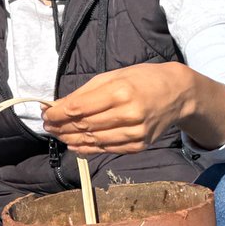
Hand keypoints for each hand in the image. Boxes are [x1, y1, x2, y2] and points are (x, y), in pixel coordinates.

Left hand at [42, 62, 224, 155]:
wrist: (178, 94)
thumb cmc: (142, 80)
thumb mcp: (113, 76)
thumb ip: (85, 92)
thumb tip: (57, 106)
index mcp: (120, 92)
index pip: (79, 108)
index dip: (58, 114)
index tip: (46, 114)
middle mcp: (128, 114)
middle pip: (84, 125)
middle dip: (61, 127)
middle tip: (48, 126)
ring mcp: (135, 133)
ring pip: (93, 140)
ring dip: (70, 139)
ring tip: (57, 135)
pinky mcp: (139, 145)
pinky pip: (106, 149)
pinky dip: (87, 149)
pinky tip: (74, 144)